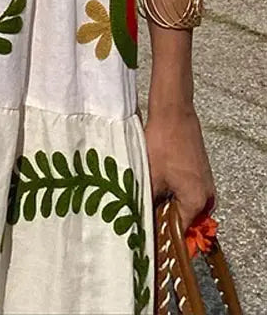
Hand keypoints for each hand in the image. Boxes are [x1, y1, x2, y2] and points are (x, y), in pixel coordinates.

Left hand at [144, 104, 215, 231]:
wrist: (174, 113)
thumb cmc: (162, 144)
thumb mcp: (151, 177)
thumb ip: (148, 203)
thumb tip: (139, 222)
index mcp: (197, 202)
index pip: (179, 230)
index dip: (160, 233)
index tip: (143, 234)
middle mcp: (207, 197)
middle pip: (183, 218)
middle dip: (162, 218)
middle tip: (140, 216)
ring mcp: (205, 185)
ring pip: (182, 204)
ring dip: (165, 204)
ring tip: (144, 200)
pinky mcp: (199, 174)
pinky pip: (185, 192)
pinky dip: (171, 192)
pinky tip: (154, 186)